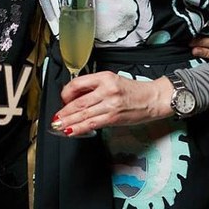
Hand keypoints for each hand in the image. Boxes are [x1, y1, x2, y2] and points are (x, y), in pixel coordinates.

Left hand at [49, 72, 173, 136]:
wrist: (153, 99)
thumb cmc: (133, 90)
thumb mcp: (112, 80)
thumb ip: (94, 86)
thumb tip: (75, 96)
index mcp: (104, 77)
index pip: (78, 84)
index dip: (66, 93)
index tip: (62, 99)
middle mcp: (106, 90)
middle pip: (79, 102)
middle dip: (64, 112)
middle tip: (54, 118)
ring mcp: (110, 105)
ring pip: (84, 114)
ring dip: (69, 122)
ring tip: (58, 126)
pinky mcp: (114, 118)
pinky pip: (94, 124)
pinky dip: (81, 128)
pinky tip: (72, 130)